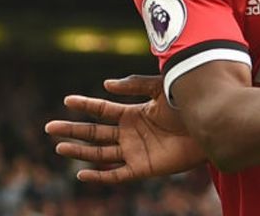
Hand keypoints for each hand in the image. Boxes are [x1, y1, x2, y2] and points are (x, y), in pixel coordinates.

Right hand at [44, 74, 205, 183]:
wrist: (210, 127)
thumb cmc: (189, 106)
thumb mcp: (161, 89)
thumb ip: (136, 85)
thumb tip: (105, 84)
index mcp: (133, 114)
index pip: (102, 110)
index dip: (85, 105)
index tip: (67, 101)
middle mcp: (130, 133)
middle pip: (95, 132)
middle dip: (72, 130)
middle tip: (49, 127)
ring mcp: (134, 151)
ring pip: (100, 153)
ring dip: (79, 151)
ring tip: (59, 147)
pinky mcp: (143, 168)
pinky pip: (116, 174)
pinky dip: (99, 175)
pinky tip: (82, 173)